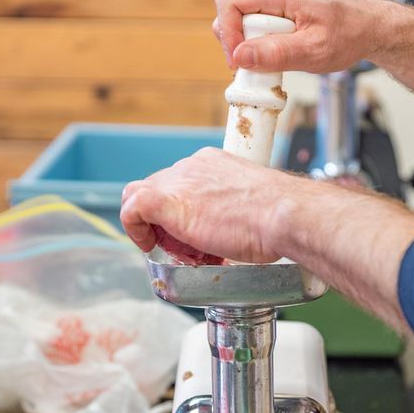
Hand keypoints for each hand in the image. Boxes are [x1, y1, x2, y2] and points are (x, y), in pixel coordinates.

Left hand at [120, 148, 302, 263]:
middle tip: (184, 245)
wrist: (281, 216)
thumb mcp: (255, 205)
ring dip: (151, 224)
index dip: (182, 208)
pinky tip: (147, 244)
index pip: (182, 181)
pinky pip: (132, 209)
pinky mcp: (166, 201)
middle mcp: (192, 167)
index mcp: (212, 164)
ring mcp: (178, 182)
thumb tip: (244, 228)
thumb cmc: (278, 217)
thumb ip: (239, 209)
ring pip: (142, 197)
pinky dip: (134, 228)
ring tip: (169, 248)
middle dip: (165, 219)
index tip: (195, 231)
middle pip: (160, 188)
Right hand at [213, 0, 380, 73]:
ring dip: (249, 45)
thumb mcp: (314, 50)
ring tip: (273, 62)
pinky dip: (261, 44)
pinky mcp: (280, 10)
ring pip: (242, 20)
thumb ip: (277, 53)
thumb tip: (240, 56)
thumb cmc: (349, 34)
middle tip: (256, 66)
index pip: (229, 1)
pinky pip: (256, 25)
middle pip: (231, 11)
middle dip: (237, 41)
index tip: (239, 61)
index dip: (227, 32)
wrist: (370, 27)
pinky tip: (280, 56)